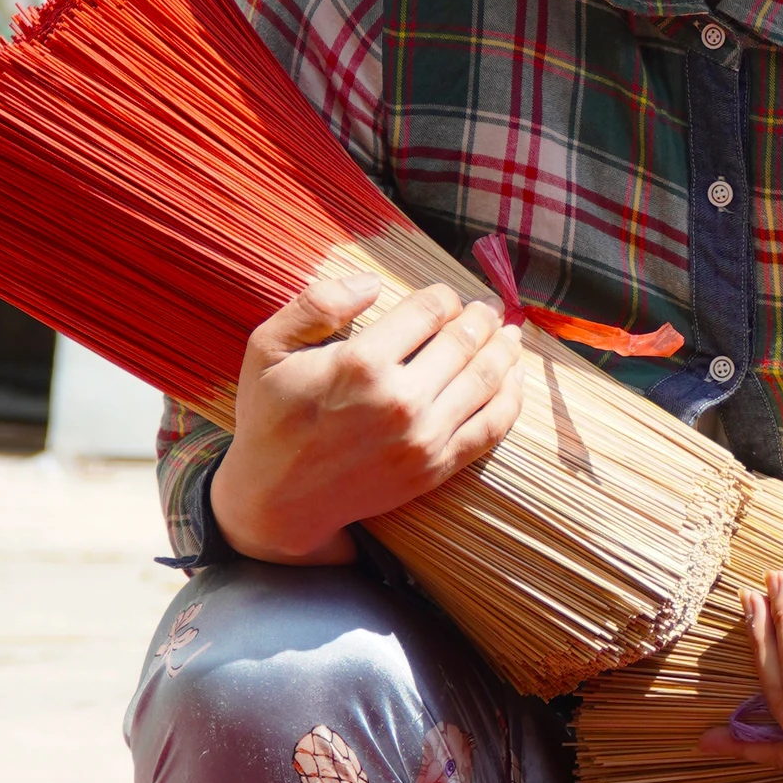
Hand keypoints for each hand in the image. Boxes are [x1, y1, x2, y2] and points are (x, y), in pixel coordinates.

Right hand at [208, 275, 523, 564]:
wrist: (278, 502)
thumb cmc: (271, 418)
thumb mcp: (267, 347)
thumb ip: (317, 303)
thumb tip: (372, 281)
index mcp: (360, 363)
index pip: (429, 310)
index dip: (444, 296)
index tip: (445, 296)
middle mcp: (398, 400)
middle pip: (464, 341)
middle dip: (481, 318)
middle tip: (487, 308)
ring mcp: (422, 438)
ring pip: (485, 379)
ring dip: (504, 350)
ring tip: (509, 334)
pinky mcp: (435, 468)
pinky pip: (491, 426)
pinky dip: (511, 397)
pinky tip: (514, 377)